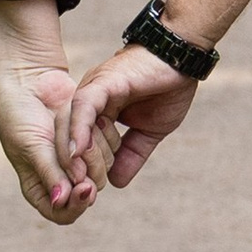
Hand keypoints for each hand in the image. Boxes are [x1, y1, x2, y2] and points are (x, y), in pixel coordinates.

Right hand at [0, 53, 105, 224]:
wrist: (28, 78)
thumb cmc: (19, 115)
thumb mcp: (32, 146)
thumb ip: (50, 173)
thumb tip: (61, 201)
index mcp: (37, 187)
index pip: (62, 213)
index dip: (76, 206)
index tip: (85, 188)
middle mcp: (59, 178)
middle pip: (87, 194)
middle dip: (88, 174)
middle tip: (83, 150)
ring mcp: (76, 159)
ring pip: (101, 173)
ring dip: (97, 153)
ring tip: (87, 130)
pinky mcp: (90, 140)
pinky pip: (109, 151)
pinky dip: (106, 140)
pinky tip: (98, 122)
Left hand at [60, 44, 201, 192]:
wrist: (184, 58)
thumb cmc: (169, 87)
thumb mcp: (150, 130)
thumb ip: (132, 154)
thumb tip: (117, 182)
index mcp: (99, 110)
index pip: (80, 144)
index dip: (81, 169)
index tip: (85, 193)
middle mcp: (89, 99)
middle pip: (66, 135)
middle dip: (70, 166)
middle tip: (73, 192)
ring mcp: (93, 89)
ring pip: (68, 123)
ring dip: (69, 152)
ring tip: (73, 178)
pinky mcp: (101, 82)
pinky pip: (83, 107)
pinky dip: (78, 130)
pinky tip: (78, 152)